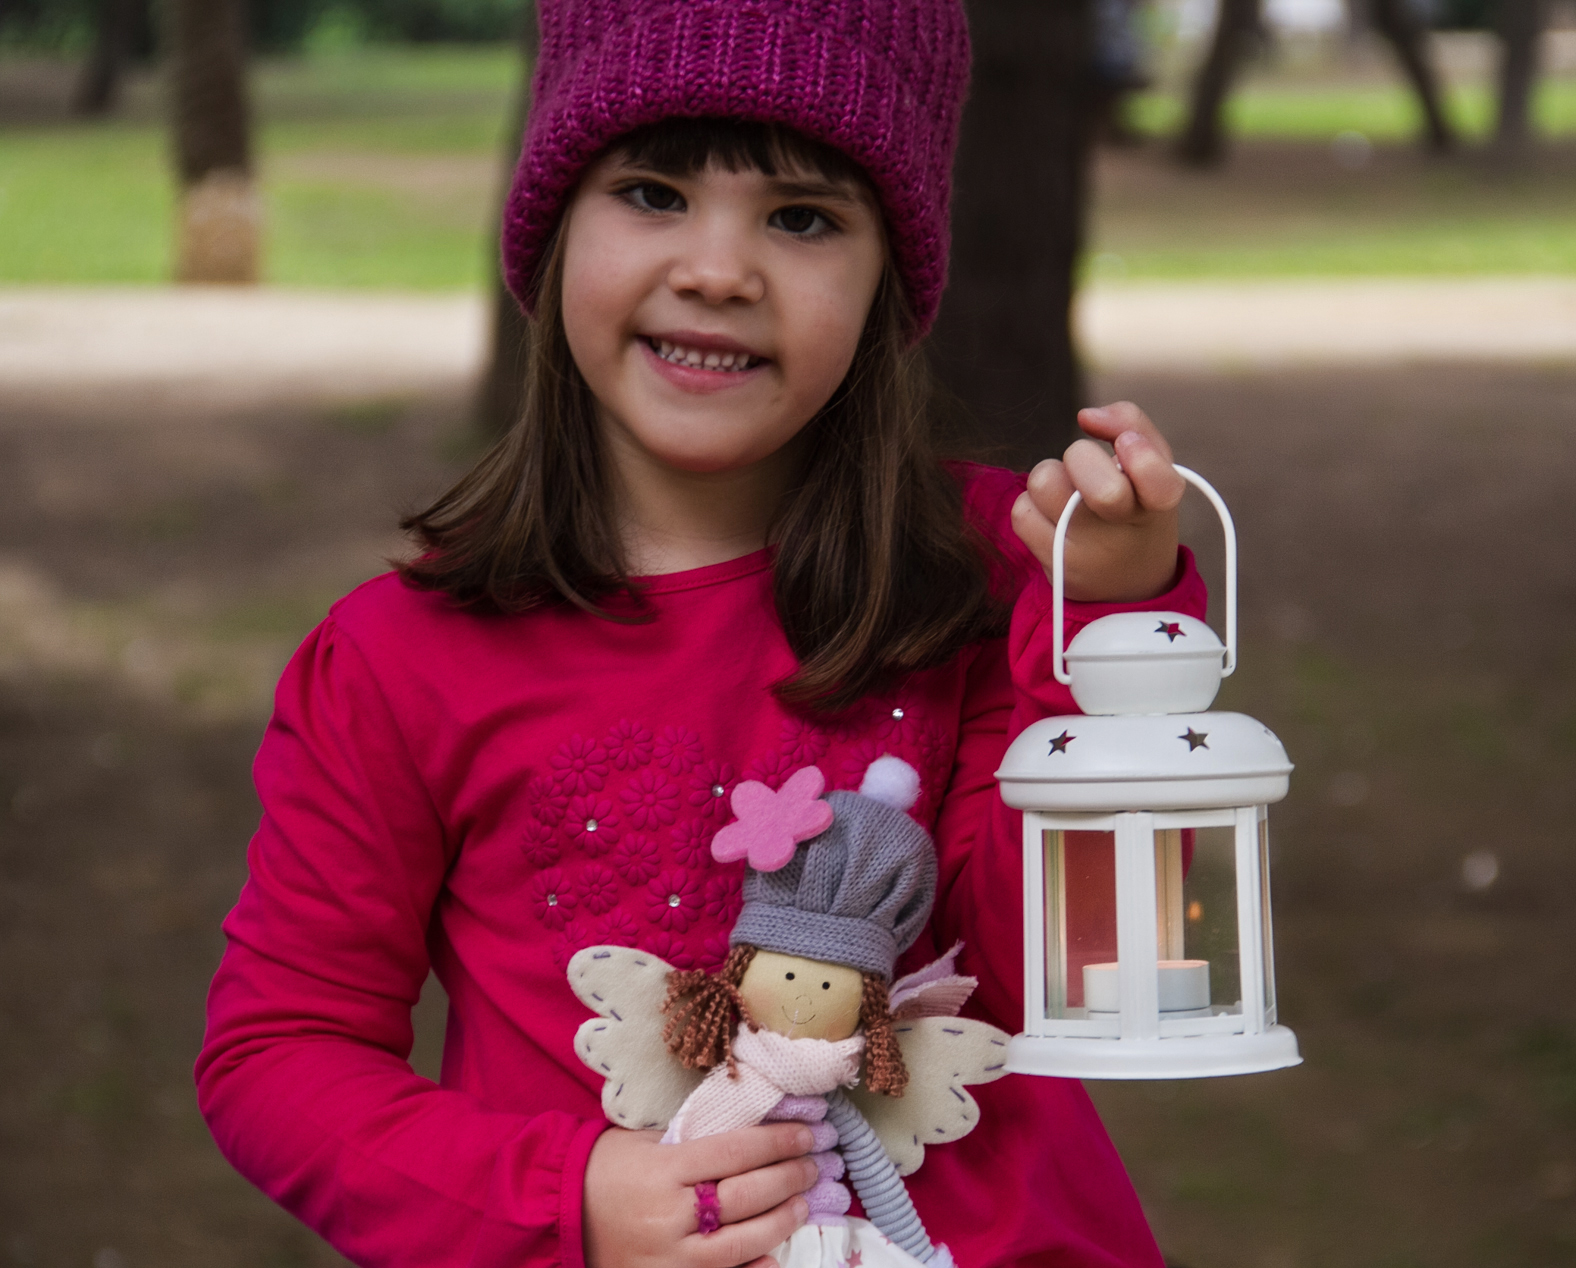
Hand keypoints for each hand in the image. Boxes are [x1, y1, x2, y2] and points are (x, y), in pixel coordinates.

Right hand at [583, 1123, 815, 1267]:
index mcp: (663, 1169)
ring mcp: (669, 1257)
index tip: (807, 1132)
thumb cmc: (605, 1169)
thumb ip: (693, 1143)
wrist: (559, 1216)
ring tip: (803, 1201)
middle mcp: (669, 1215)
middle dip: (789, 1176)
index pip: (735, 1151)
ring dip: (782, 1220)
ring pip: (742, 1242)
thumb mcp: (646, 1143)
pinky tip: (776, 1256)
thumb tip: (753, 1135)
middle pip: (745, 1195)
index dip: (777, 1141)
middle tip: (816, 1163)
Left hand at [1010, 401, 1184, 602]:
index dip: (1139, 454)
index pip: (1156, 480)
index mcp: (1158, 503)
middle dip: (1081, 457)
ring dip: (1053, 477)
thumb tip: (1086, 415)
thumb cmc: (1137, 509)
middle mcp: (1123, 530)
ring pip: (1044, 482)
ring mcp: (1085, 550)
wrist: (1127, 583)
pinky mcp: (1052, 562)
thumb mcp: (1154, 466)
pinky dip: (1033, 505)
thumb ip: (1130, 423)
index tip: (1126, 444)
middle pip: (1090, 475)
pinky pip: (1021, 510)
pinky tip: (1054, 517)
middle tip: (1089, 468)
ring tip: (1070, 493)